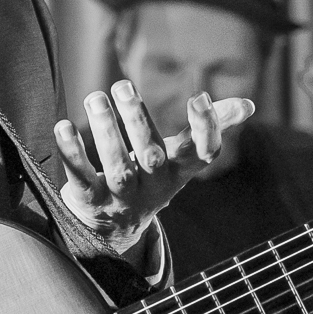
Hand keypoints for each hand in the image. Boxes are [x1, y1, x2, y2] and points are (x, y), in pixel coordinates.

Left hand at [55, 83, 253, 238]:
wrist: (116, 228)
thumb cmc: (152, 177)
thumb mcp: (182, 158)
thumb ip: (210, 129)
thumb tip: (249, 105)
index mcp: (179, 171)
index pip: (202, 154)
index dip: (205, 129)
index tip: (199, 97)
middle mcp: (154, 185)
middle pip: (151, 155)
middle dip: (138, 120)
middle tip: (123, 85)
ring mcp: (122, 197)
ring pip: (117, 168)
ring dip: (106, 131)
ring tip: (95, 97)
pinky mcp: (92, 203)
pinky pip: (81, 179)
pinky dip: (72, 154)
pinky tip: (64, 126)